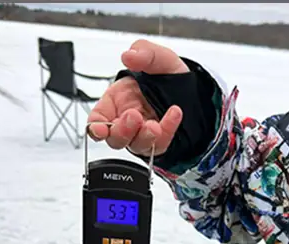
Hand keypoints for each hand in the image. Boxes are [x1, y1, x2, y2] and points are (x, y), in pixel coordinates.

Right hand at [87, 40, 188, 156]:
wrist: (193, 87)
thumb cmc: (167, 74)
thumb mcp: (159, 57)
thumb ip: (144, 52)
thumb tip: (129, 55)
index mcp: (116, 101)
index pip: (97, 120)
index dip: (95, 127)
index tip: (100, 129)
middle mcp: (126, 120)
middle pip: (114, 138)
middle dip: (122, 131)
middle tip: (133, 117)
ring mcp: (141, 132)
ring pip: (135, 145)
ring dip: (143, 137)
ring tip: (154, 125)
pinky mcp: (158, 141)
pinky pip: (159, 144)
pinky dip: (167, 131)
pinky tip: (174, 115)